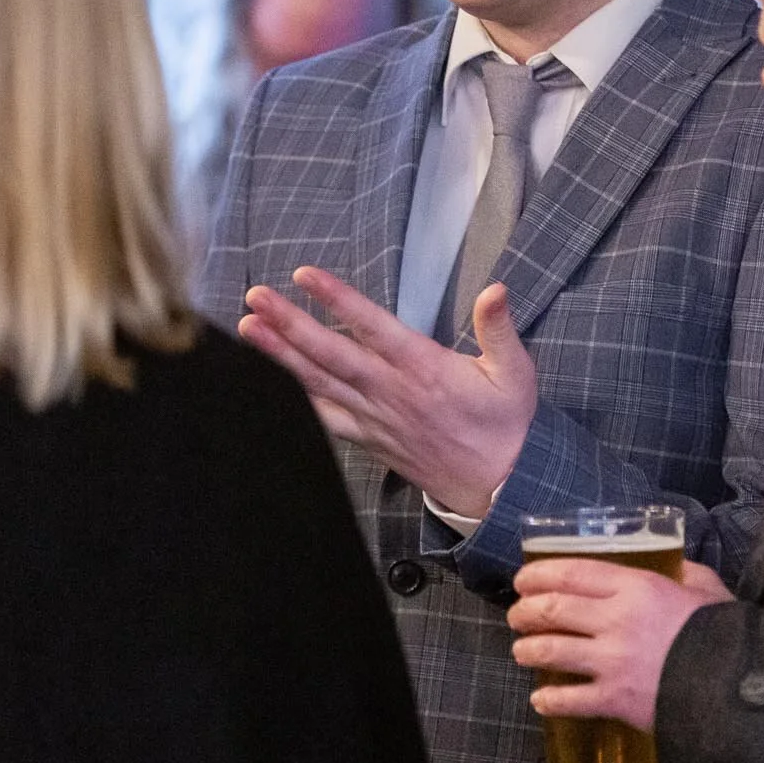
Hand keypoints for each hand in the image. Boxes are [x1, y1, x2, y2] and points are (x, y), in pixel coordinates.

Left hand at [236, 266, 536, 518]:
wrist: (500, 486)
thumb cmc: (506, 424)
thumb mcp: (515, 372)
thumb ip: (499, 329)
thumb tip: (496, 290)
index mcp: (424, 369)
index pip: (372, 327)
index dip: (337, 300)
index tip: (304, 276)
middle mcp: (392, 393)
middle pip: (331, 355)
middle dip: (290, 326)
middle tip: (257, 299)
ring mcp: (375, 418)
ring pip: (320, 384)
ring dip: (281, 357)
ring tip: (248, 329)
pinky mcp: (368, 438)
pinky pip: (324, 418)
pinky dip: (295, 401)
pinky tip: (267, 384)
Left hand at [506, 557, 729, 729]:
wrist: (738, 687)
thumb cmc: (724, 634)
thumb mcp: (707, 589)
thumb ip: (686, 573)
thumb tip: (677, 567)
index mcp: (636, 587)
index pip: (572, 572)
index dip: (539, 574)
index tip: (523, 580)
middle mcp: (616, 620)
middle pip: (553, 608)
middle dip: (525, 611)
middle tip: (517, 616)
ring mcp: (612, 661)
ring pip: (551, 650)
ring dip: (528, 650)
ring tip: (521, 652)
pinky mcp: (615, 699)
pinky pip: (570, 700)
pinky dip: (549, 700)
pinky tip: (541, 700)